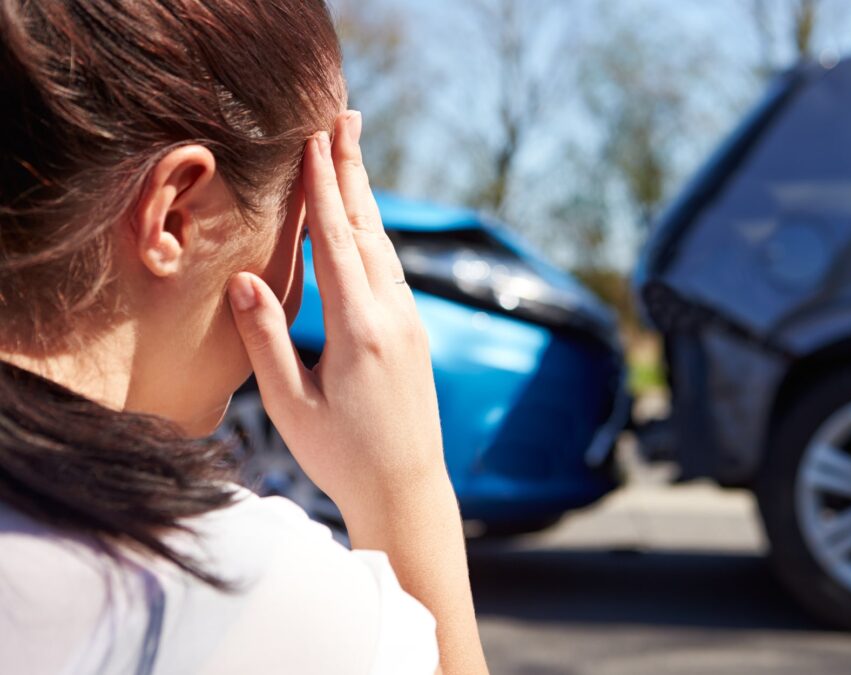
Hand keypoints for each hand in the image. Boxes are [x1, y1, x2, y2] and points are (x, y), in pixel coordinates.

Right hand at [227, 111, 444, 509]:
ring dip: (365, 198)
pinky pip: (392, 271)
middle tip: (345, 117)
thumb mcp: (291, 405)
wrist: (408, 489)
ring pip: (385, 248)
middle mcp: (393, 317)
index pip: (337, 242)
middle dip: (352, 171)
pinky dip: (373, 236)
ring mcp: (410, 323)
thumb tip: (243, 277)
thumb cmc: (342, 456)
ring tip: (351, 154)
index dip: (322, 188)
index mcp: (359, 331)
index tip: (314, 139)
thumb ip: (267, 338)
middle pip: (369, 230)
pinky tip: (364, 223)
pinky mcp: (414, 334)